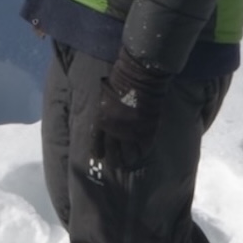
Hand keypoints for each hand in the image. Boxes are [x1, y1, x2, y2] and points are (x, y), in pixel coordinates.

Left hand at [92, 49, 169, 169]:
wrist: (137, 78)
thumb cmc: (118, 83)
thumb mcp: (104, 99)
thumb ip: (105, 114)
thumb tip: (105, 123)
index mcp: (101, 121)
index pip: (97, 142)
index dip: (98, 151)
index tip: (99, 156)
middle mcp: (114, 130)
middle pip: (112, 152)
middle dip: (114, 160)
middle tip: (116, 164)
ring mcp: (131, 132)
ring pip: (129, 155)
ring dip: (129, 158)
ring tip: (130, 161)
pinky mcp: (146, 131)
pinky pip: (144, 148)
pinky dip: (142, 151)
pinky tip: (142, 152)